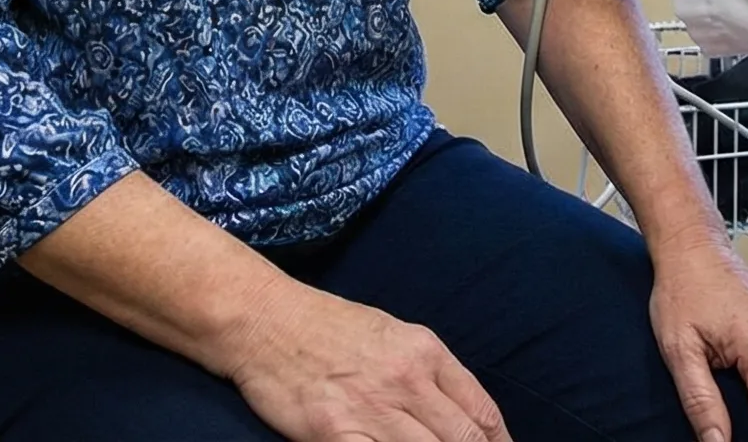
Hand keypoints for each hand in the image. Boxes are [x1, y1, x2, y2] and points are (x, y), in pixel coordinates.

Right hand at [219, 285, 508, 441]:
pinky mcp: (335, 433)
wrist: (264, 319)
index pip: (482, 412)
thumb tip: (464, 414)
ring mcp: (371, 410)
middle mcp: (406, 380)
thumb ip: (429, 372)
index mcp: (426, 352)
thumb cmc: (328, 327)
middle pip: (464, 441)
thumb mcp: (392, 334)